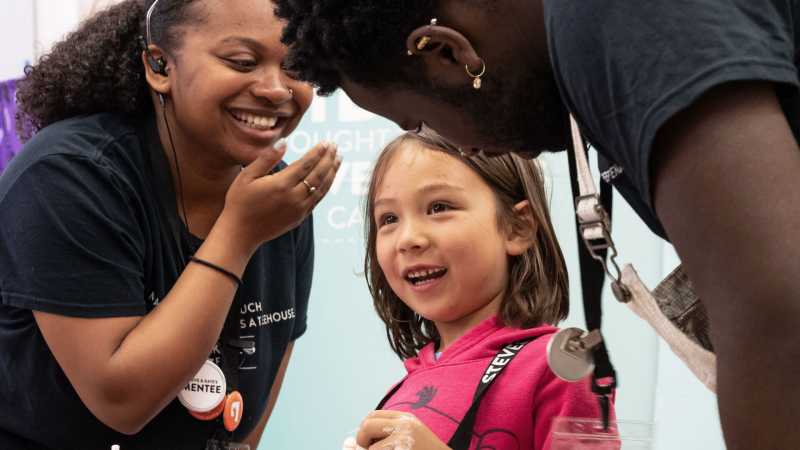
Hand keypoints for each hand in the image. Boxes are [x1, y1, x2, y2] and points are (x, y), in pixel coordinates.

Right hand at [218, 140, 340, 253]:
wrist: (240, 232)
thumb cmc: (239, 201)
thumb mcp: (247, 176)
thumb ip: (267, 159)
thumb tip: (284, 142)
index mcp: (281, 184)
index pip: (305, 164)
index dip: (317, 152)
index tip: (326, 142)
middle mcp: (294, 197)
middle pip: (317, 174)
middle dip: (328, 159)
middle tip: (335, 146)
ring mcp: (299, 208)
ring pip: (321, 187)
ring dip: (332, 172)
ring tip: (338, 159)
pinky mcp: (300, 217)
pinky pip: (318, 199)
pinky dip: (326, 186)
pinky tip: (329, 178)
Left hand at [355, 411, 450, 449]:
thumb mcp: (406, 443)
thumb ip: (382, 439)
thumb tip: (346, 443)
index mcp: (407, 419)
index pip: (372, 416)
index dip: (365, 432)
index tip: (369, 445)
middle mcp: (405, 425)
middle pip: (366, 425)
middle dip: (361, 442)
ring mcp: (403, 439)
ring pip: (369, 448)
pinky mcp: (400, 449)